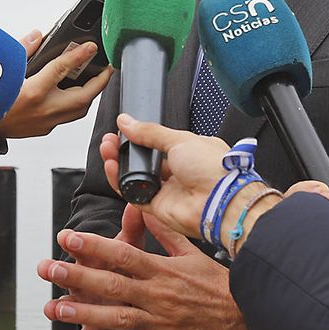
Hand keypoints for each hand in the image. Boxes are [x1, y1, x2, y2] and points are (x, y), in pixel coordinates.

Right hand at [0, 31, 113, 139]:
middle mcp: (43, 109)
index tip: (91, 47)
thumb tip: (37, 36)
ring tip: (94, 80)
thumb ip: (22, 51)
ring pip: (79, 110)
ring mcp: (46, 122)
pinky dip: (75, 104)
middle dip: (100, 81)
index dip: (79, 55)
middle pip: (83, 96)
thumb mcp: (4, 71)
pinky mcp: (45, 129)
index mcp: (33, 92)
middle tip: (106, 68)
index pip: (62, 69)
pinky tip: (73, 94)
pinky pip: (68, 117)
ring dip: (90, 94)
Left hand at [36, 213, 251, 329]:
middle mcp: (157, 295)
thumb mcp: (193, 253)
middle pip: (111, 284)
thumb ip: (165, 231)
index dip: (93, 245)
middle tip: (49, 268)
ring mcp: (159, 322)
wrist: (248, 319)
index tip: (68, 237)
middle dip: (77, 276)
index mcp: (162, 269)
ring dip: (82, 313)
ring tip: (54, 309)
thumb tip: (145, 206)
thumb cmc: (220, 285)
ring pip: (115, 317)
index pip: (122, 254)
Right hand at [99, 115, 280, 245]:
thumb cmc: (214, 170)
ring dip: (118, 164)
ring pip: (135, 177)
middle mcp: (179, 172)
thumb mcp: (180, 139)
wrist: (221, 200)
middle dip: (124, 150)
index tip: (123, 130)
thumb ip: (149, 132)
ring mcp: (168, 190)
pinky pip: (133, 194)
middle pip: (143, 161)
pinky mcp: (158, 207)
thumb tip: (127, 121)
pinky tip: (112, 167)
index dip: (139, 137)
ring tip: (107, 150)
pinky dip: (120, 182)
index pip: (157, 143)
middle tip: (110, 140)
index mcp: (190, 152)